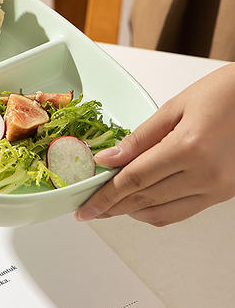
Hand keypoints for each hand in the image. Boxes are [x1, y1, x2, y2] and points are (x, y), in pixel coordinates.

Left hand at [75, 63, 234, 225]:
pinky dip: (156, 211)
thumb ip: (139, 138)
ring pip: (163, 214)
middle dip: (112, 208)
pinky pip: (183, 212)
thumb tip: (108, 160)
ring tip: (110, 207)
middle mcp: (206, 175)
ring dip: (132, 213)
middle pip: (145, 200)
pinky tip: (139, 203)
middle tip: (89, 210)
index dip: (105, 196)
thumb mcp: (173, 108)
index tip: (85, 208)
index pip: (134, 180)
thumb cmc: (222, 94)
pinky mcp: (225, 193)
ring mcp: (218, 188)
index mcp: (189, 148)